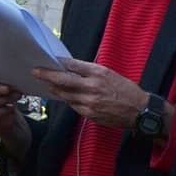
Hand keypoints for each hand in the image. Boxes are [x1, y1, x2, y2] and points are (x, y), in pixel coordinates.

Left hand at [33, 58, 147, 128]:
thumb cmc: (126, 90)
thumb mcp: (109, 74)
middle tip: (35, 72)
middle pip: (63, 81)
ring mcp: (89, 102)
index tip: (48, 60)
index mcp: (98, 73)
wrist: (140, 111)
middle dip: (47, 76)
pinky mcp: (89, 114)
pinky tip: (62, 96)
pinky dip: (67, 100)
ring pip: (65, 95)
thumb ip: (90, 72)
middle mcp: (92, 86)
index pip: (72, 65)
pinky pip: (73, 105)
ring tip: (46, 84)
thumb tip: (71, 68)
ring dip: (54, 89)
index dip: (58, 63)